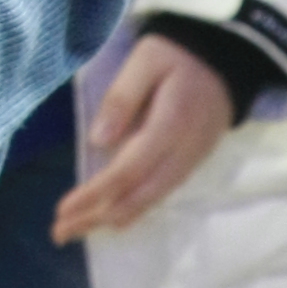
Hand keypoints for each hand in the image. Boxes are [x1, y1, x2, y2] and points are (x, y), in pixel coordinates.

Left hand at [51, 34, 235, 240]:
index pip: (128, 171)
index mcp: (169, 127)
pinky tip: (112, 217)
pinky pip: (160, 194)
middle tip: (58, 233)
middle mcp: (182, 154)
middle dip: (97, 217)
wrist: (228, 61)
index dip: (95, 193)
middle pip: (138, 197)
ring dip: (112, 218)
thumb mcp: (146, 59)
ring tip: (76, 230)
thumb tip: (98, 141)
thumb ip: (123, 97)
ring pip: (150, 201)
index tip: (62, 210)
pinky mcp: (191, 164)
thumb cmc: (178, 55)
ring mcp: (190, 162)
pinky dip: (133, 209)